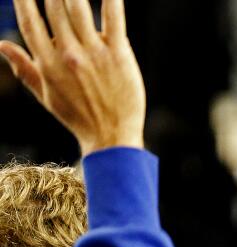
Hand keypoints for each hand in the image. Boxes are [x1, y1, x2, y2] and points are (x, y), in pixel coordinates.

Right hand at [0, 0, 144, 154]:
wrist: (111, 135)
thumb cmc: (78, 116)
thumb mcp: (45, 94)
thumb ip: (24, 67)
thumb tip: (1, 45)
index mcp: (47, 63)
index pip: (29, 23)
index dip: (24, 1)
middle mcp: (67, 55)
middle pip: (55, 9)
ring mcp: (94, 53)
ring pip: (79, 9)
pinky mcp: (119, 54)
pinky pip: (114, 19)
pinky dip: (112, 0)